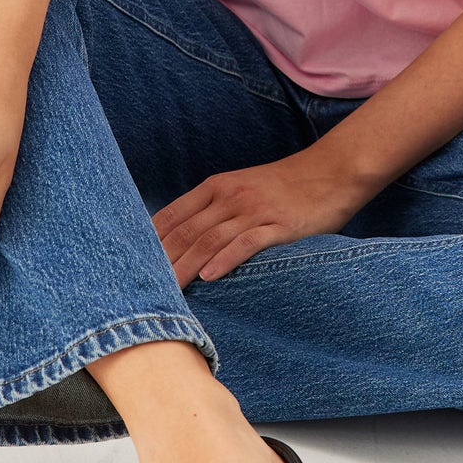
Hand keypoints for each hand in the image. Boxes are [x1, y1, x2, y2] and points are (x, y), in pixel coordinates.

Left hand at [150, 145, 371, 287]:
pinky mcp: (279, 224)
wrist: (333, 170)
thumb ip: (216, 208)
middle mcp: (230, 196)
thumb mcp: (245, 188)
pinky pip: (246, 242)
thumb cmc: (287, 186)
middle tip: (139, 289)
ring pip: (209, 240)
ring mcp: (254, 209)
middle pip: (186, 232)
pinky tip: (209, 277)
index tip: (129, 266)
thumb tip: (185, 239)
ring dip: (185, 267)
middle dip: (161, 261)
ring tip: (167, 292)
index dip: (149, 241)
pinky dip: (225, 260)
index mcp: (217, 187)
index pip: (172, 215)